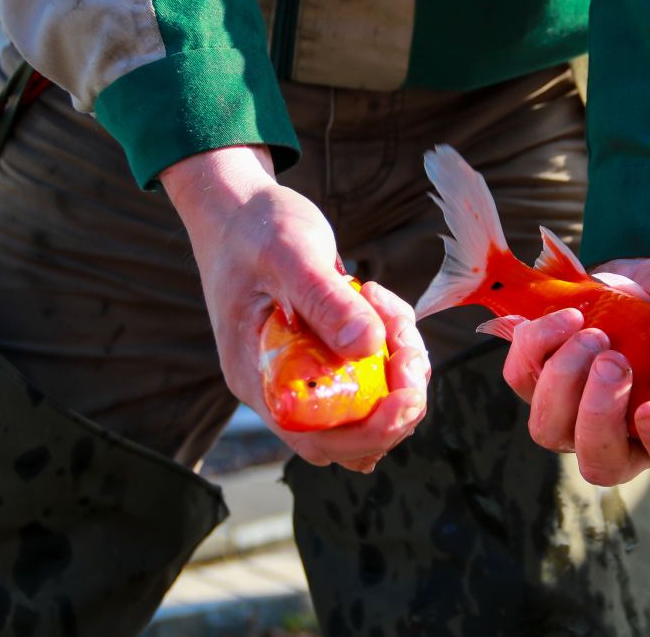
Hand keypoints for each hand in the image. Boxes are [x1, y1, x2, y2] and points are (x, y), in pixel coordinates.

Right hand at [162, 146, 429, 471]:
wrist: (240, 209)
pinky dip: (395, 349)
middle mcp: (282, 389)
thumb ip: (326, 300)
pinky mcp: (328, 356)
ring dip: (401, 369)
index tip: (406, 395)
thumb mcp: (290, 253)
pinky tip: (382, 303)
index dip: (369, 432)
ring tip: (390, 308)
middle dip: (397, 401)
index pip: (317, 439)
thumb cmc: (255, 227)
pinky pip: (374, 375)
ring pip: (371, 406)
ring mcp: (306, 374)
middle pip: (353, 436)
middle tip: (409, 344)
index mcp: (259, 380)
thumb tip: (368, 347)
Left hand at [502, 254, 649, 487]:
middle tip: (612, 359)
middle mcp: (628, 438)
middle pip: (600, 465)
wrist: (647, 279)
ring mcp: (578, 416)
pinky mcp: (543, 383)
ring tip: (592, 333)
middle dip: (598, 414)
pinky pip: (522, 378)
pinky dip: (536, 346)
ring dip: (563, 379)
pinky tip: (569, 317)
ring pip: (550, 430)